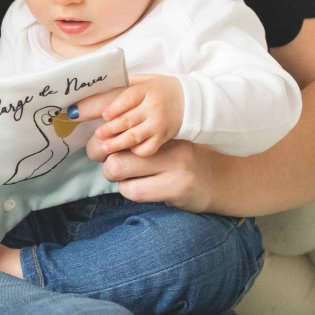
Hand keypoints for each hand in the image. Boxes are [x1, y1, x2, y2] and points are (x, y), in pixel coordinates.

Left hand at [84, 74, 183, 156]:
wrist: (192, 101)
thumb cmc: (163, 89)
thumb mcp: (147, 80)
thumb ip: (127, 84)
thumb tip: (100, 90)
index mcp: (148, 89)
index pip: (127, 99)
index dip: (114, 108)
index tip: (104, 115)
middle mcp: (154, 107)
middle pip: (128, 120)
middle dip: (110, 129)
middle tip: (98, 134)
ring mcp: (159, 124)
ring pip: (135, 136)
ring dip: (117, 143)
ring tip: (105, 147)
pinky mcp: (164, 137)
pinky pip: (148, 148)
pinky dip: (136, 150)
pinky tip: (127, 150)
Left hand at [84, 136, 221, 213]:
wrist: (218, 180)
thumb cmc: (181, 159)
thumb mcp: (161, 140)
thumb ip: (134, 136)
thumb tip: (96, 140)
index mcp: (160, 126)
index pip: (118, 124)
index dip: (100, 138)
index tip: (100, 146)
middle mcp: (167, 142)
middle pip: (113, 149)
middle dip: (101, 158)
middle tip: (108, 163)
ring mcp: (174, 165)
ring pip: (117, 169)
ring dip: (115, 177)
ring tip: (127, 176)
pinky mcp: (177, 187)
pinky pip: (134, 190)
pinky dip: (129, 190)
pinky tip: (140, 187)